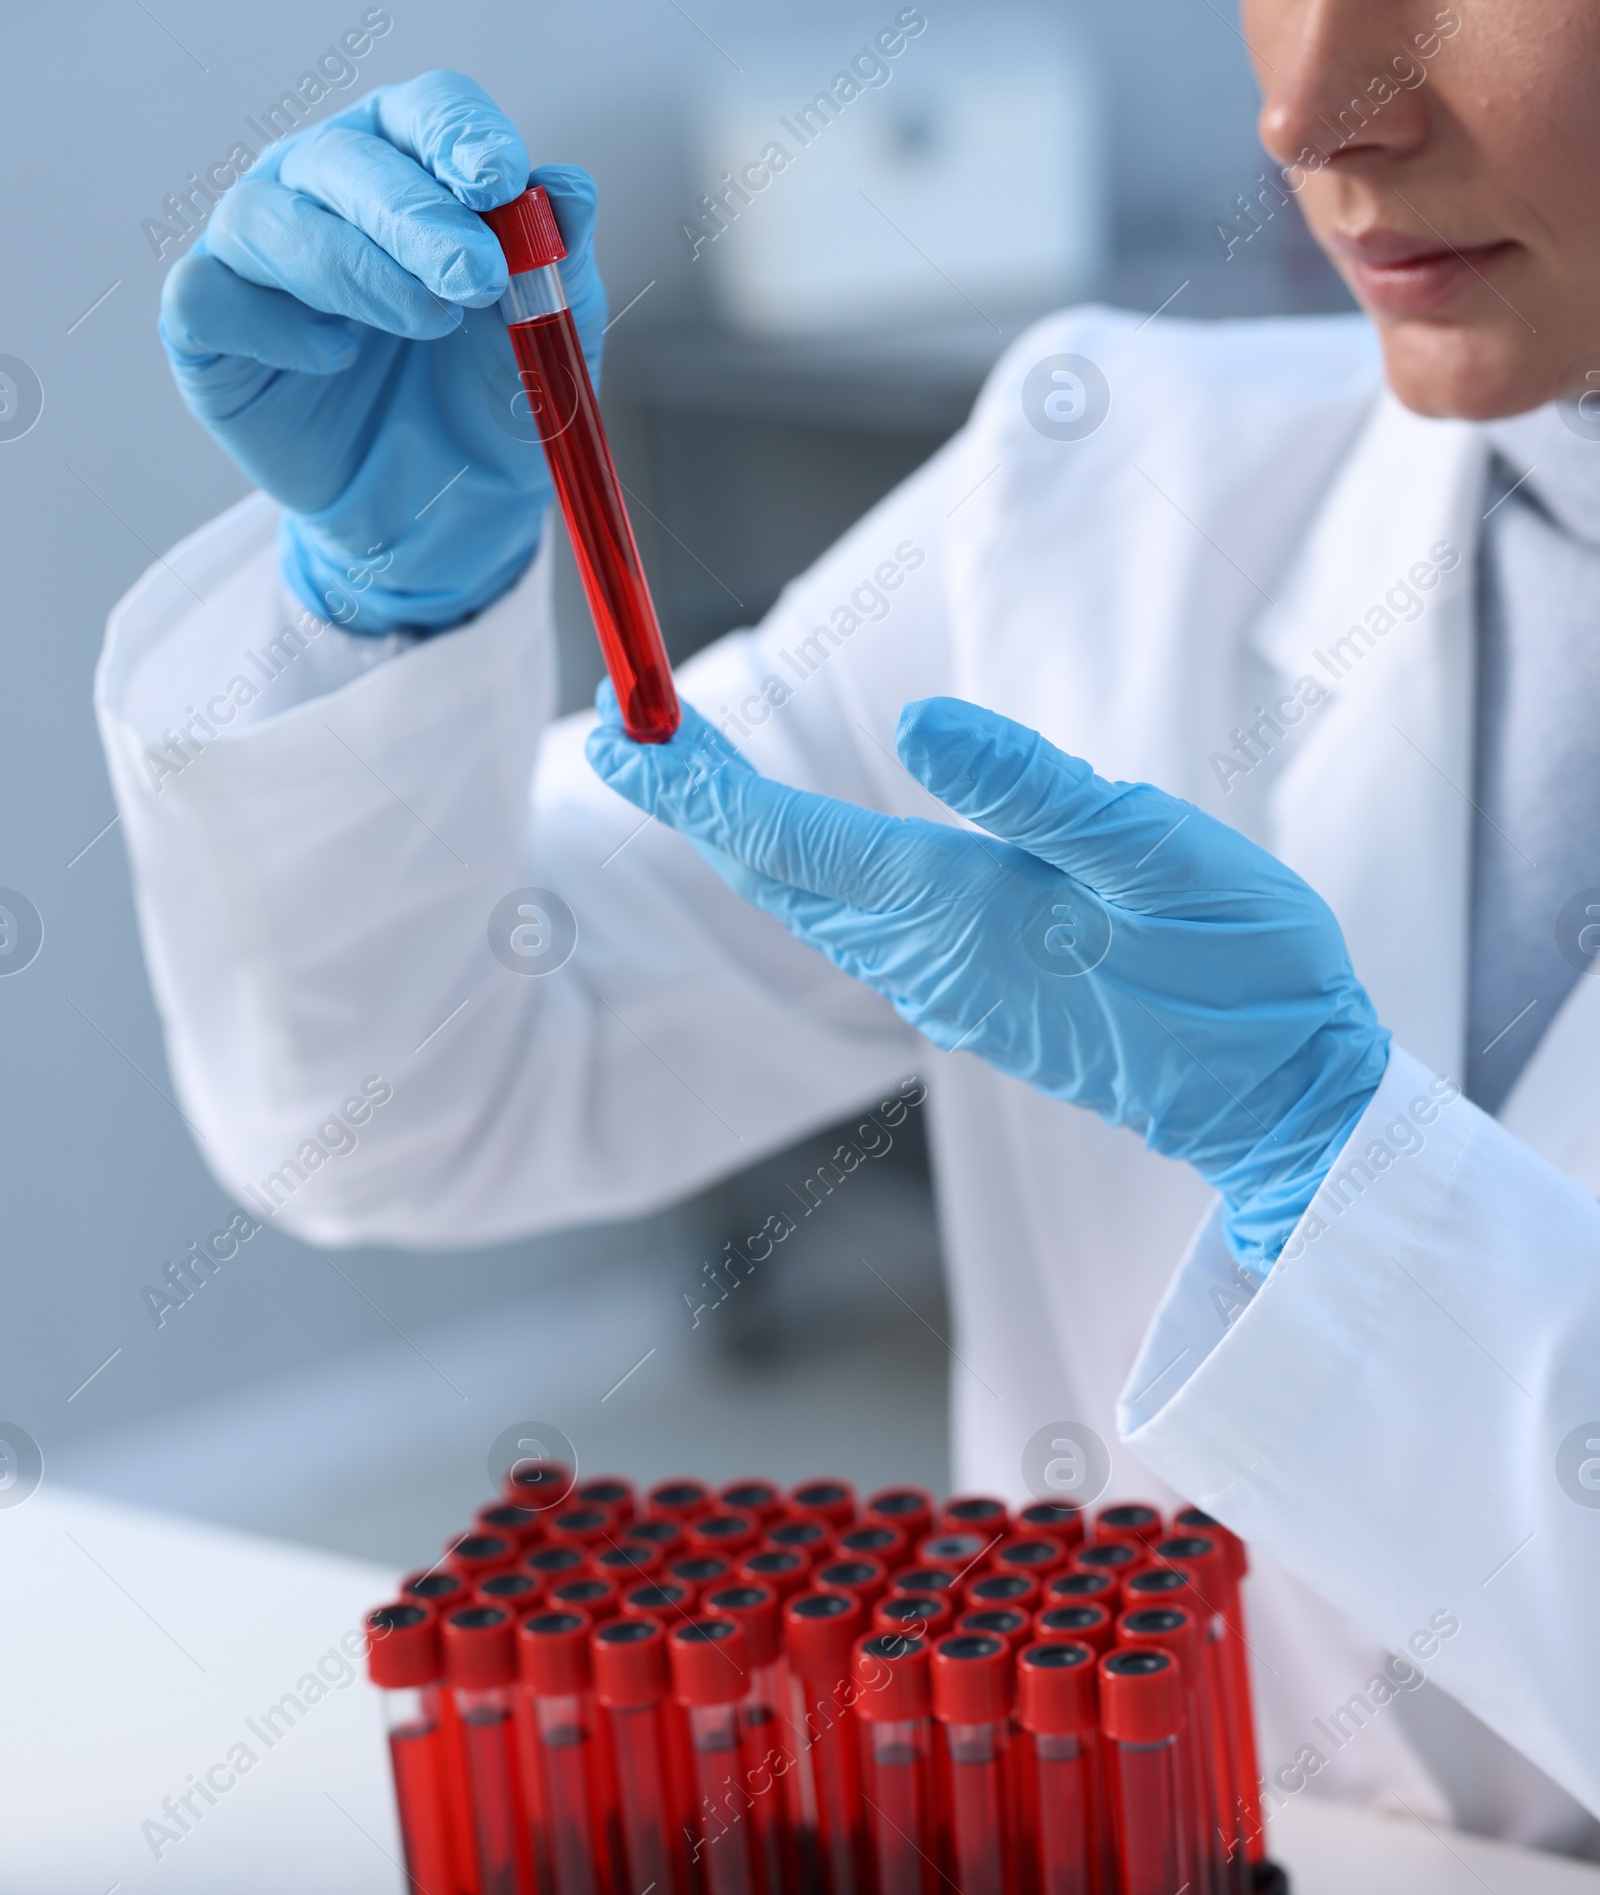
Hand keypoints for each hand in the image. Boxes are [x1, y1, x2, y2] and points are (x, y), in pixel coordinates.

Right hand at [159, 71, 606, 633]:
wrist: (437, 520)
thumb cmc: (481, 409)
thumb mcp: (546, 342)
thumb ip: (559, 265)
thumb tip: (570, 191)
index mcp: (406, 167)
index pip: (422, 113)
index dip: (457, 136)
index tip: (502, 181)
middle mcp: (319, 188)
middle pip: (346, 158)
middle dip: (414, 214)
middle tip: (474, 274)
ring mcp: (254, 251)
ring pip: (268, 217)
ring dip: (353, 268)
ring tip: (423, 323)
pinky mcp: (208, 325)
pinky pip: (209, 296)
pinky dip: (269, 325)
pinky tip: (333, 359)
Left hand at [585, 691, 1390, 1268]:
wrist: (1277, 1103)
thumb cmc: (1241, 975)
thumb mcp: (1159, 858)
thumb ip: (1034, 791)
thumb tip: (918, 723)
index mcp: (959, 907)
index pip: (788, 836)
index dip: (698, 780)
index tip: (627, 722)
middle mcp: (928, 957)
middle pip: (777, 873)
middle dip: (697, 800)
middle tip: (629, 729)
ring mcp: (947, 989)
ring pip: (812, 907)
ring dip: (744, 838)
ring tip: (693, 774)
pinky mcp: (978, 1002)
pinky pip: (858, 932)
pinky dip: (806, 873)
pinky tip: (805, 850)